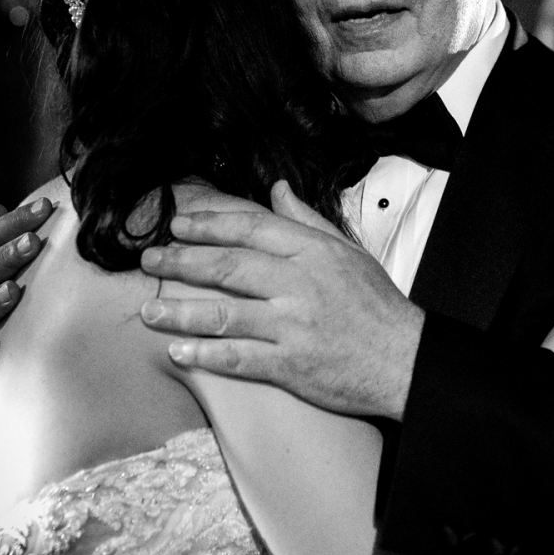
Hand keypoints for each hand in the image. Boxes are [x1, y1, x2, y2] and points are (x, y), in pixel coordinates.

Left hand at [139, 180, 423, 419]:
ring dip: (181, 311)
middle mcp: (299, 284)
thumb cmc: (376, 306)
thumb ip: (306, 221)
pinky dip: (206, 355)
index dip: (209, 225)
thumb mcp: (347, 252)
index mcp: (313, 252)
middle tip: (149, 261)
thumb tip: (276, 190)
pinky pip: (239, 357)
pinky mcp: (291, 364)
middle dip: (182, 261)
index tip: (177, 225)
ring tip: (149, 310)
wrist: (404, 360)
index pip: (251, 229)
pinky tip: (177, 351)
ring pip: (225, 314)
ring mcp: (293, 325)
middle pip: (228, 267)